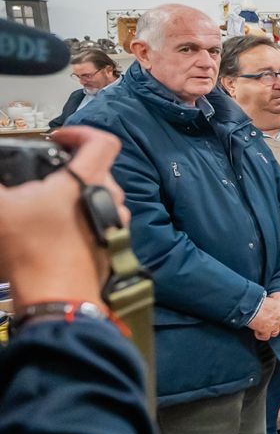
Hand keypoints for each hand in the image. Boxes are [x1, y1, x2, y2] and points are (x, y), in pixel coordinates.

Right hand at [0, 127, 126, 307]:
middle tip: (44, 176)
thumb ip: (1, 184)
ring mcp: (114, 225)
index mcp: (89, 181)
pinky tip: (56, 230)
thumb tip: (3, 181)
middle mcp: (110, 201)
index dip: (80, 132)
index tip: (59, 138)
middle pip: (99, 170)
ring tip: (46, 205)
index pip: (102, 141)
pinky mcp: (111, 247)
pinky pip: (99, 223)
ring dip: (76, 196)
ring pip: (100, 198)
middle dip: (71, 168)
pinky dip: (80, 219)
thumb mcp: (0, 208)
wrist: (58, 300)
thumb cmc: (34, 254)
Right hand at [247, 297, 279, 340]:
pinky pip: (265, 337)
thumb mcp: (271, 301)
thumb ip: (275, 307)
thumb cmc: (257, 301)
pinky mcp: (267, 330)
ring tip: (261, 327)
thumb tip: (273, 311)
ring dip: (268, 331)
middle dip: (275, 327)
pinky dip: (261, 335)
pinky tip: (256, 331)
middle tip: (267, 325)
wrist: (250, 305)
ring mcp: (275, 324)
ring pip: (275, 333)